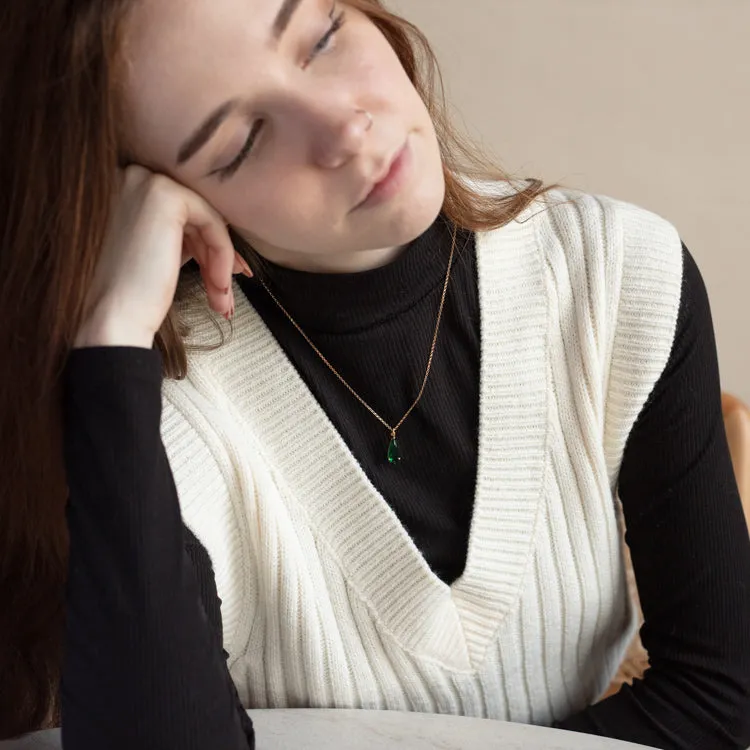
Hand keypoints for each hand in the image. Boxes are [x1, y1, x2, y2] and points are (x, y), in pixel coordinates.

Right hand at [74, 165, 250, 348]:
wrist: (114, 318)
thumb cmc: (133, 294)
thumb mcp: (158, 251)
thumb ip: (180, 233)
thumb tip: (222, 231)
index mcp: (126, 188)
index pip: (182, 213)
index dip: (204, 246)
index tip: (220, 277)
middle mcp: (132, 176)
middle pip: (196, 216)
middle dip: (215, 257)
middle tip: (225, 294)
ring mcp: (146, 181)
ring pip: (207, 220)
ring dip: (220, 264)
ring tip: (222, 301)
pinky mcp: (165, 195)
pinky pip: (212, 222)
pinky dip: (222, 255)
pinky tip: (218, 285)